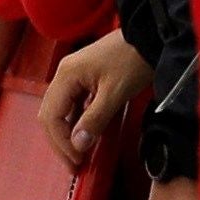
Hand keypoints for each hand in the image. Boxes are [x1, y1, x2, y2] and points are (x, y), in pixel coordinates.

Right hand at [38, 31, 149, 170]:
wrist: (150, 36)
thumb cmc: (133, 60)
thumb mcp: (115, 93)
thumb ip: (94, 120)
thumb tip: (78, 145)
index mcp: (66, 76)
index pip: (51, 117)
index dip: (61, 142)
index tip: (77, 160)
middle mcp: (63, 75)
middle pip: (50, 115)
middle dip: (60, 142)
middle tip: (75, 164)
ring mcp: (72, 75)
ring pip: (59, 111)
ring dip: (66, 134)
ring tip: (79, 154)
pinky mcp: (83, 78)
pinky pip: (71, 105)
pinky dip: (75, 122)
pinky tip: (85, 135)